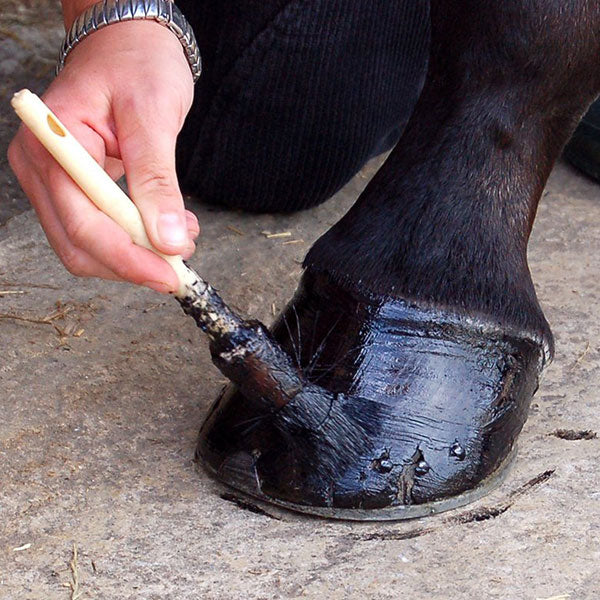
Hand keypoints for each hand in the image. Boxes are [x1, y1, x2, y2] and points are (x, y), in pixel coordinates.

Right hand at [8, 20, 197, 293]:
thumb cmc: (137, 63)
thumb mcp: (153, 117)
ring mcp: (55, 181)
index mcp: (53, 145)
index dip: (127, 258)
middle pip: (79, 246)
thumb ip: (157, 181)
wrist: (128, 42)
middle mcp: (43, 168)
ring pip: (88, 246)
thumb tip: (168, 240)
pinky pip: (99, 230)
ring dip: (137, 254)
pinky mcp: (74, 188)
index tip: (169, 275)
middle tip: (180, 265)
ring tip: (181, 237)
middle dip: (132, 263)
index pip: (83, 223)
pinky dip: (134, 240)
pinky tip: (167, 226)